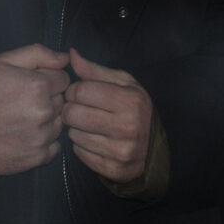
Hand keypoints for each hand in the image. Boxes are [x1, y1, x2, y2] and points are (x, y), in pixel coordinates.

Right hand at [0, 45, 69, 175]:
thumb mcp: (4, 62)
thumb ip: (39, 54)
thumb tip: (66, 58)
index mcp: (39, 86)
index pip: (63, 80)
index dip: (48, 81)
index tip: (31, 86)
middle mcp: (44, 112)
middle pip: (61, 103)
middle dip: (47, 101)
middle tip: (22, 104)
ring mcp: (41, 136)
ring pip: (58, 125)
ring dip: (46, 122)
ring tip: (20, 121)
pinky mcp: (36, 157)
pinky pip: (53, 147)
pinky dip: (42, 143)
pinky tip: (22, 137)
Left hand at [63, 49, 152, 183]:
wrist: (153, 147)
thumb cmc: (133, 108)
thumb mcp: (122, 84)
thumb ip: (94, 70)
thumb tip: (71, 54)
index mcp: (130, 101)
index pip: (80, 90)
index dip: (74, 90)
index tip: (79, 94)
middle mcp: (127, 126)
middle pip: (73, 114)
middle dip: (70, 110)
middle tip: (79, 110)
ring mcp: (121, 151)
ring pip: (73, 135)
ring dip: (75, 129)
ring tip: (88, 125)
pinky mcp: (113, 169)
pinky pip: (79, 154)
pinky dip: (81, 146)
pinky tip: (93, 141)